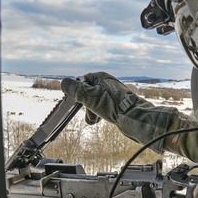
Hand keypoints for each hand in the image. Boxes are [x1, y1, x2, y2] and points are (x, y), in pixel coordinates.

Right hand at [60, 72, 177, 151]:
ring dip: (91, 111)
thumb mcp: (89, 96)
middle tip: (88, 114)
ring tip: (95, 119)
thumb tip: (63, 82)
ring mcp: (113, 94)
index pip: (82, 81)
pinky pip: (103, 108)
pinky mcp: (118, 104)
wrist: (134, 118)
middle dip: (85, 105)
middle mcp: (107, 83)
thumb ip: (75, 89)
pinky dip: (100, 114)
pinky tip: (102, 119)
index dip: (77, 92)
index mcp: (101, 77)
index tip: (75, 102)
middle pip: (88, 92)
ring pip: (95, 102)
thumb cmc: (112, 106)